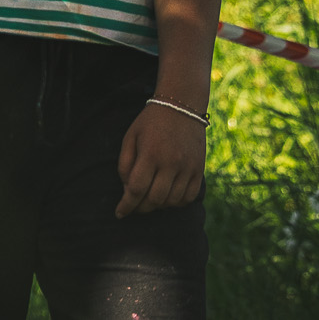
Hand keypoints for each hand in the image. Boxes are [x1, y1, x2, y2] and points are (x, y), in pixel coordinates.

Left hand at [115, 102, 206, 216]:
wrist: (181, 106)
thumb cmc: (150, 122)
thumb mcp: (130, 136)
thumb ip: (125, 163)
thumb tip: (126, 189)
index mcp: (150, 154)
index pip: (136, 189)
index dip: (126, 205)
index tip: (119, 213)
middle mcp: (171, 163)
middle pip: (154, 199)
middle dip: (141, 208)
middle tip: (134, 207)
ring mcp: (187, 167)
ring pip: (172, 201)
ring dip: (158, 206)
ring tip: (149, 200)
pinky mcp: (199, 169)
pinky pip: (189, 197)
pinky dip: (177, 203)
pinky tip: (167, 197)